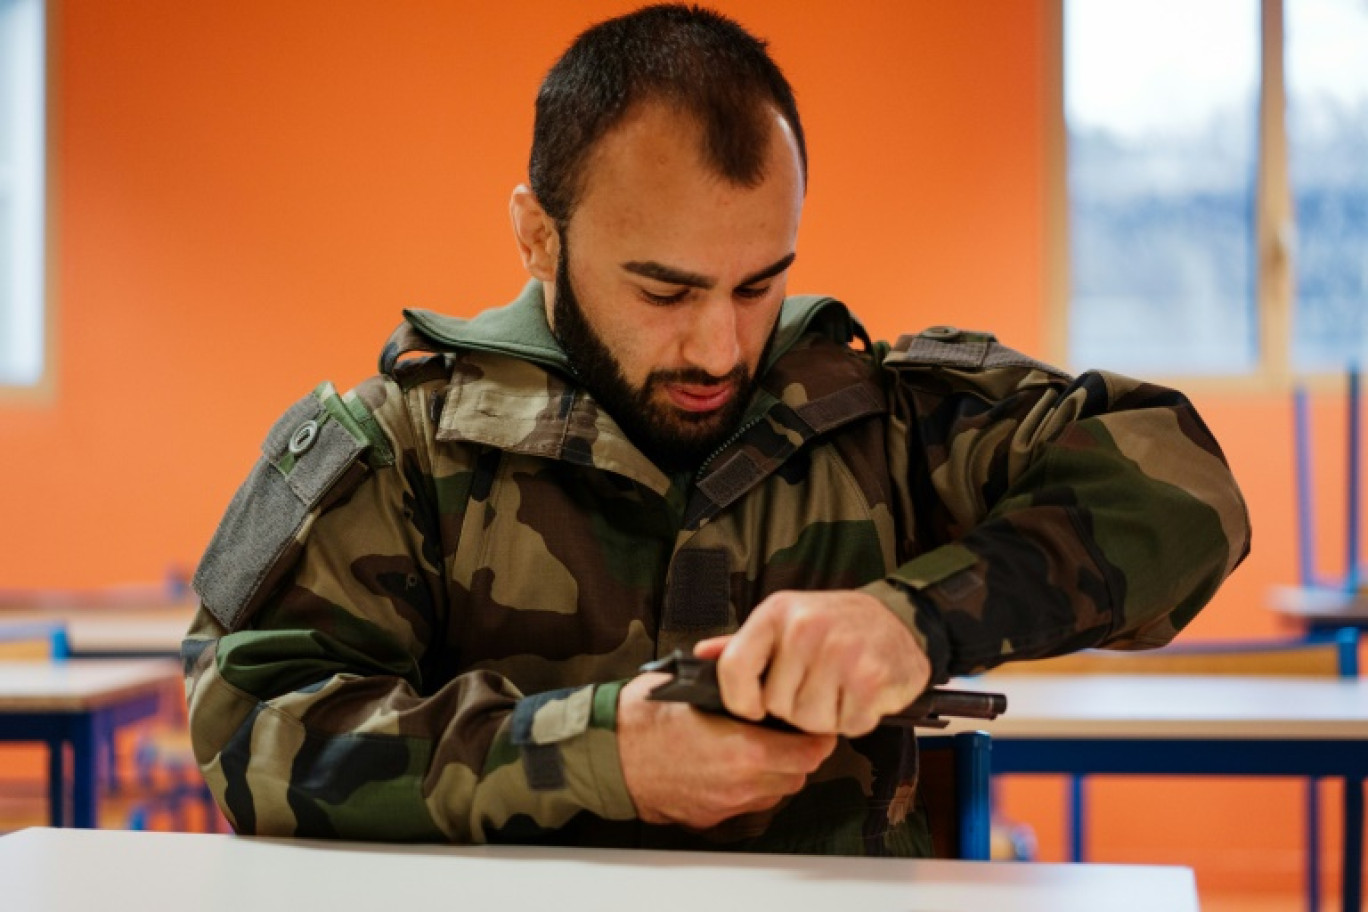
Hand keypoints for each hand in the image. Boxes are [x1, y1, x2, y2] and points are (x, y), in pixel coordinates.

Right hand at [616, 672, 835, 828]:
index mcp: (743, 751)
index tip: (810, 719)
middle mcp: (740, 784)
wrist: (606, 755)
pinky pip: (747, 803)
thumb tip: (764, 670)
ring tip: (760, 743)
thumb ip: (738, 685)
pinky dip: (750, 785)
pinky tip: (734, 763)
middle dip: (798, 752)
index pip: (810, 752)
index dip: (816, 734)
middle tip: (788, 728)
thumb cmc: (644, 717)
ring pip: (775, 791)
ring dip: (777, 770)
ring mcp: (725, 804)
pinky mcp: (709, 817)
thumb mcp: (694, 684)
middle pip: (798, 775)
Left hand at [695, 589, 930, 736]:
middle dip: (795, 707)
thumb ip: (742, 645)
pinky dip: (855, 719)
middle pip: (776, 705)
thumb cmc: (835, 625)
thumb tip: (701, 657)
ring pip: (810, 721)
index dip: (740, 701)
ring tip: (840, 687)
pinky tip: (861, 694)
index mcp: (776, 613)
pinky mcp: (871, 677)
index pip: (734, 670)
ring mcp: (841, 651)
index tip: (754, 707)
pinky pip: (847, 725)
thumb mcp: (784, 621)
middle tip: (817, 683)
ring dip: (826, 716)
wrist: (900, 620)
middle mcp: (806, 627)